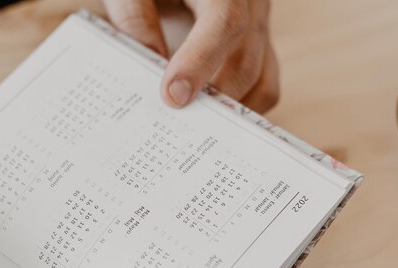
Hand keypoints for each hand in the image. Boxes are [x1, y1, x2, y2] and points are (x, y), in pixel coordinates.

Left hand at [102, 0, 279, 112]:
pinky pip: (262, 87)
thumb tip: (151, 63)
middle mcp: (253, 5)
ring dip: (227, 110)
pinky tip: (206, 115)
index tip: (173, 96)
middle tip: (178, 124)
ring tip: (192, 124)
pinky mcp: (258, 49)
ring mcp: (260, 30)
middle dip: (212, 99)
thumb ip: (135, 15)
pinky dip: (237, 108)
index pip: (226, 23)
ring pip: (262, 83)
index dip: (200, 62)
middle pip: (246, 62)